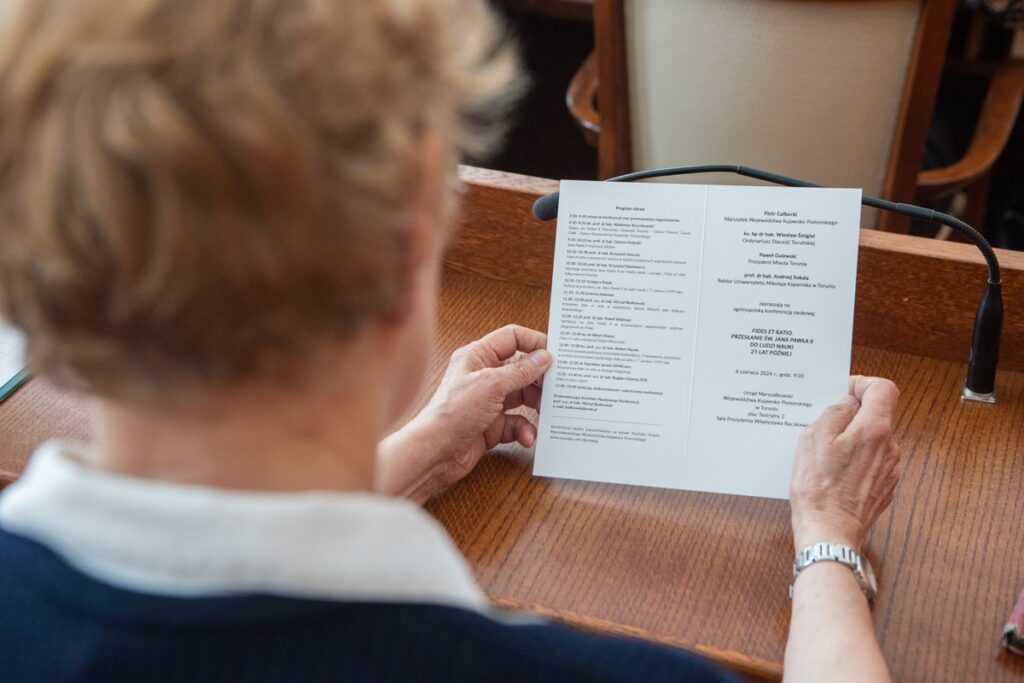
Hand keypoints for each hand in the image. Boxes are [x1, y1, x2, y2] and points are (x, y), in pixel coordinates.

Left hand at [376, 325, 550, 503]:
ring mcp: (488, 401)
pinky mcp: (492, 424)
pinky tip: (528, 437)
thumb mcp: (491, 385)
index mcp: (477, 356)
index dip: (534, 342)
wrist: (435, 453)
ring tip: (547, 412)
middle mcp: (483, 376)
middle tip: (557, 386)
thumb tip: (544, 357)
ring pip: (522, 397)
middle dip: (539, 379)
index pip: (511, 338)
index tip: (556, 354)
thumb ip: (520, 371)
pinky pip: (517, 422)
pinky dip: (525, 429)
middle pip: (521, 368)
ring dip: (536, 406)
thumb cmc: (452, 413)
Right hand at [790, 376, 901, 551]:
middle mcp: (889, 447)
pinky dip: (855, 459)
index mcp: (874, 430)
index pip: (884, 388)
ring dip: (852, 438)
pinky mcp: (884, 486)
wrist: (829, 532)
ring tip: (825, 454)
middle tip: (824, 425)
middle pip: (877, 414)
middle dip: (852, 414)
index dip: (863, 384)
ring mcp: (890, 469)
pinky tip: (834, 472)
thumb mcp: (814, 438)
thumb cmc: (819, 489)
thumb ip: (834, 412)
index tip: (844, 391)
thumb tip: (847, 402)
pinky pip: (871, 460)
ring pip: (873, 439)